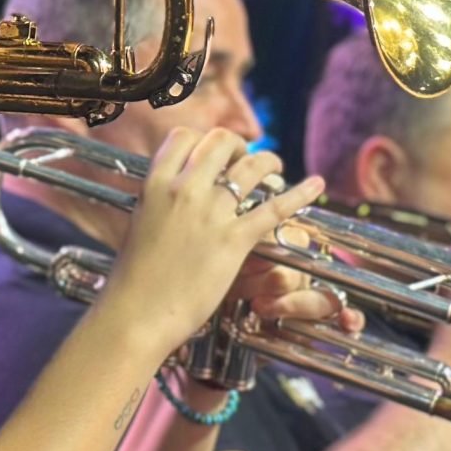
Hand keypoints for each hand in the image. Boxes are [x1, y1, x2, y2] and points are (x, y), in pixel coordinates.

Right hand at [100, 130, 328, 348]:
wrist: (135, 313)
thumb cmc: (133, 278)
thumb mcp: (141, 225)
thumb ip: (160, 204)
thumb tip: (172, 195)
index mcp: (155, 184)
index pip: (184, 137)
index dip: (203, 141)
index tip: (214, 155)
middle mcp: (183, 190)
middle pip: (221, 141)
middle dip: (238, 146)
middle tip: (244, 162)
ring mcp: (210, 214)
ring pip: (251, 167)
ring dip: (269, 162)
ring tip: (275, 169)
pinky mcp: (233, 240)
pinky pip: (274, 209)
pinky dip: (300, 194)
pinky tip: (316, 185)